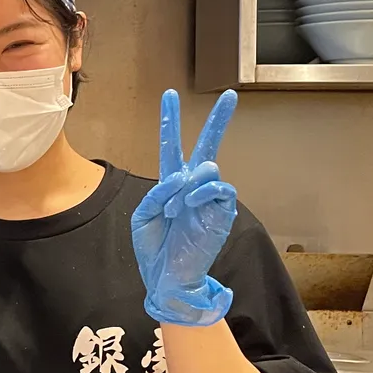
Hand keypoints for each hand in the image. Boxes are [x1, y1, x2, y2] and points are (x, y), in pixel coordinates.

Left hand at [131, 89, 238, 325]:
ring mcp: (208, 198)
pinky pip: (220, 189)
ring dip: (187, 184)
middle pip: (207, 146)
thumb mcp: (143, 216)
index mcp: (170, 184)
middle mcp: (191, 186)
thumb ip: (157, 192)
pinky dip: (203, 191)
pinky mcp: (221, 212)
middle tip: (230, 96)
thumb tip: (181, 177)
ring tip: (173, 209)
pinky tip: (189, 204)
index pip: (172, 146)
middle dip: (218, 121)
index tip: (169, 94)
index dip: (170, 121)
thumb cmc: (153, 247)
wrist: (166, 277)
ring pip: (209, 168)